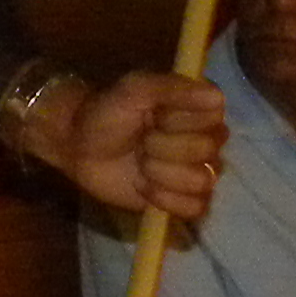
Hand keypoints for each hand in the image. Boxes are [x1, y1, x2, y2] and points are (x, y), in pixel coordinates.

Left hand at [36, 69, 226, 225]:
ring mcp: (198, 172)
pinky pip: (196, 208)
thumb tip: (216, 97)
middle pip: (206, 151)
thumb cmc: (108, 112)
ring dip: (162, 174)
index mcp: (200, 108)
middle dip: (163, 147)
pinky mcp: (184, 201)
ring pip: (202, 181)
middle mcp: (207, 139)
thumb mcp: (135, 89)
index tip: (156, 115)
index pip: (214, 116)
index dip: (181, 119)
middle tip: (141, 141)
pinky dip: (166, 200)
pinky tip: (145, 187)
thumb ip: (172, 88)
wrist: (79, 146)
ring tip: (141, 164)